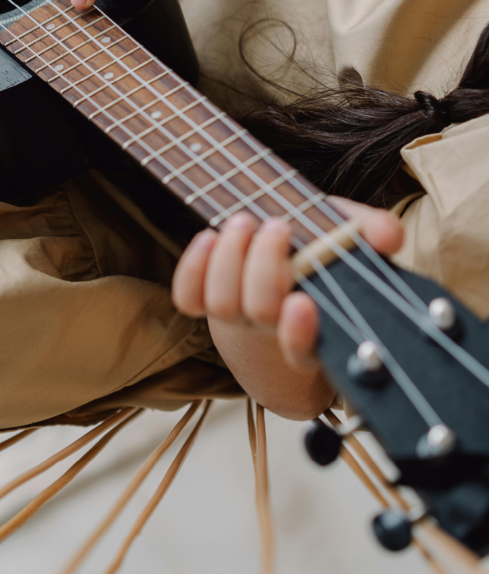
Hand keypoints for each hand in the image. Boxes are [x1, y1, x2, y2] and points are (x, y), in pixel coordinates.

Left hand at [172, 197, 402, 416]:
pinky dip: (193, 267)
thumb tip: (385, 235)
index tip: (301, 302)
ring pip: (221, 303)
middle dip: (263, 266)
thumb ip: (374, 231)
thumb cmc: (319, 253)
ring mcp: (234, 317)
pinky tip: (209, 237)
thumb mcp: (352, 236)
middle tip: (278, 227)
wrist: (279, 271)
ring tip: (245, 221)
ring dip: (230, 257)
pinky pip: (187, 296)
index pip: (302, 351)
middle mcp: (272, 329)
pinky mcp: (204, 300)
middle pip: (258, 311)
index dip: (298, 335)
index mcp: (315, 329)